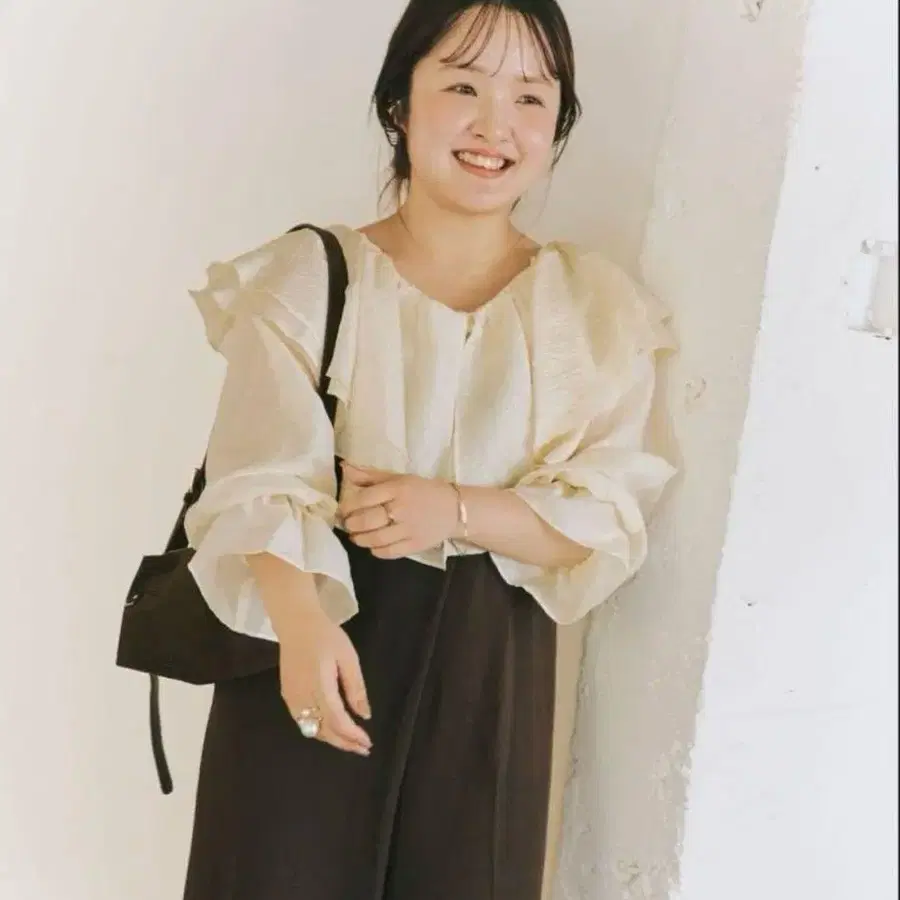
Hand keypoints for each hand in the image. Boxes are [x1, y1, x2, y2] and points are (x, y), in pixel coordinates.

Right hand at [277, 601, 372, 756]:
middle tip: (363, 749)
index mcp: (319, 686)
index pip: (336, 720)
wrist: (296, 623)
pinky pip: (303, 721)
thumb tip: (364, 715)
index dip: (351, 735)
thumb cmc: (326, 636)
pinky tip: (332, 729)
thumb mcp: (348, 658)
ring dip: (331, 739)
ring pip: (311, 729)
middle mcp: (302, 697)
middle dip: (344, 743)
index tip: (367, 742)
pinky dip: (319, 730)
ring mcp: (291, 698)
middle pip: (323, 730)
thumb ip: (355, 688)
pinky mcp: (287, 695)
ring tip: (351, 741)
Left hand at [339, 463, 459, 559]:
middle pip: (368, 520)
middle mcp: (402, 508)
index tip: (342, 510)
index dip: (348, 506)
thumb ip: (371, 476)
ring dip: (360, 539)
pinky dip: (376, 550)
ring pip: (376, 538)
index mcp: (398, 488)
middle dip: (352, 524)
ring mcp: (409, 528)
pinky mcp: (415, 544)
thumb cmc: (423, 490)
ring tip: (356, 537)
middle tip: (348, 524)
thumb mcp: (399, 478)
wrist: (454, 508)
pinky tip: (373, 546)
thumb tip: (345, 469)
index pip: (365, 498)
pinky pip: (389, 551)